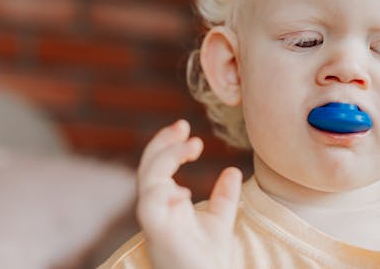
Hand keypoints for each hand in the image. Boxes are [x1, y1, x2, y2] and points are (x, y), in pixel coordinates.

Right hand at [136, 120, 241, 268]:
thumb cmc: (207, 260)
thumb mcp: (221, 222)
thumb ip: (224, 197)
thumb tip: (232, 170)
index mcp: (167, 204)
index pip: (159, 167)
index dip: (169, 146)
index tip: (188, 130)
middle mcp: (156, 209)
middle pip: (148, 167)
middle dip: (162, 143)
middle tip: (182, 125)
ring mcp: (154, 220)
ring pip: (147, 180)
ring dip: (167, 157)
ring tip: (194, 146)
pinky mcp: (156, 233)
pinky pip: (149, 205)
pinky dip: (163, 193)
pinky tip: (183, 193)